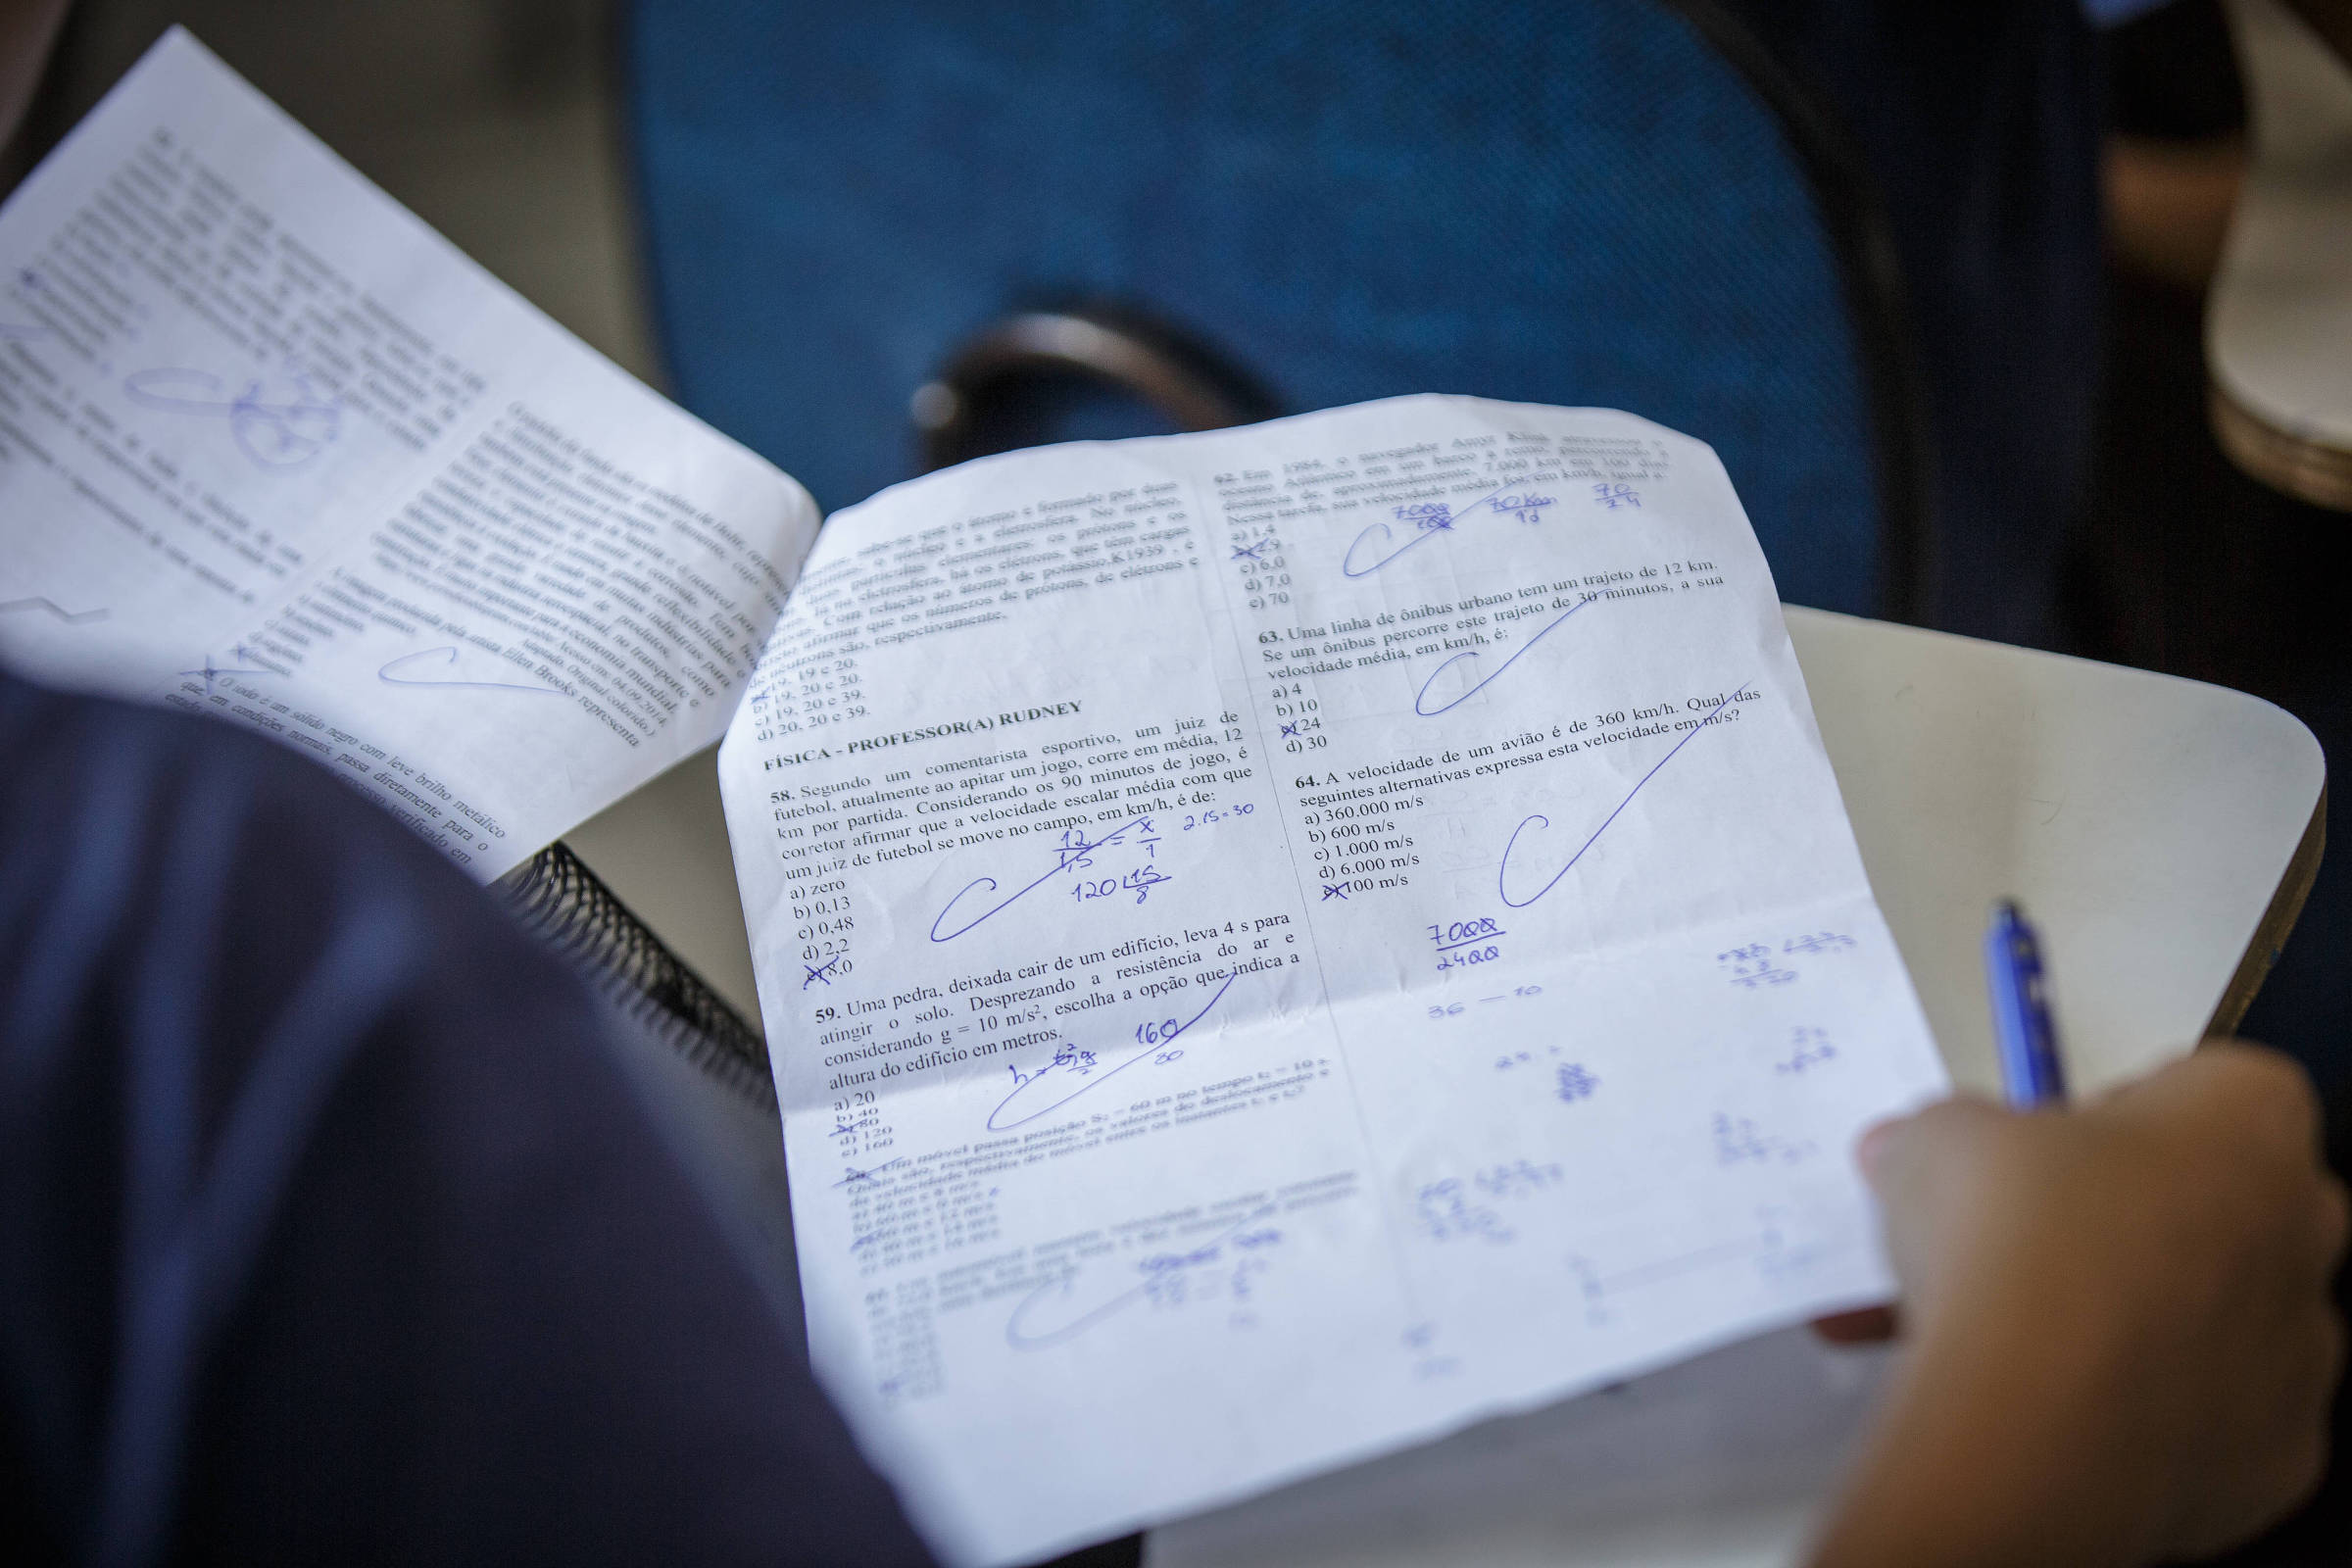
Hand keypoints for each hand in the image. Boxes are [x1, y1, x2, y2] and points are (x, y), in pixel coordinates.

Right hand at [1809, 1043, 2346, 1567]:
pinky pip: (2207, 1416)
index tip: (2041, 1150)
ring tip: (2010, 1336)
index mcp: (2247, 1124)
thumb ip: (1944, 1135)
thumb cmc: (2016, 1250)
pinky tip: (2051, 1409)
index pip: (2208, 1087)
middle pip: (2220, 1200)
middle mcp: (2302, 1232)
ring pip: (2212, 1316)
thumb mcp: (1937, 1139)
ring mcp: (2301, 1353)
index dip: (2118, 1111)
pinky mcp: (2276, 1457)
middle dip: (2130, 1213)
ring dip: (2133, 1314)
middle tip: (2028, 1238)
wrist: (2031, 1429)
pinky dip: (2142, 1410)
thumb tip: (1912, 1158)